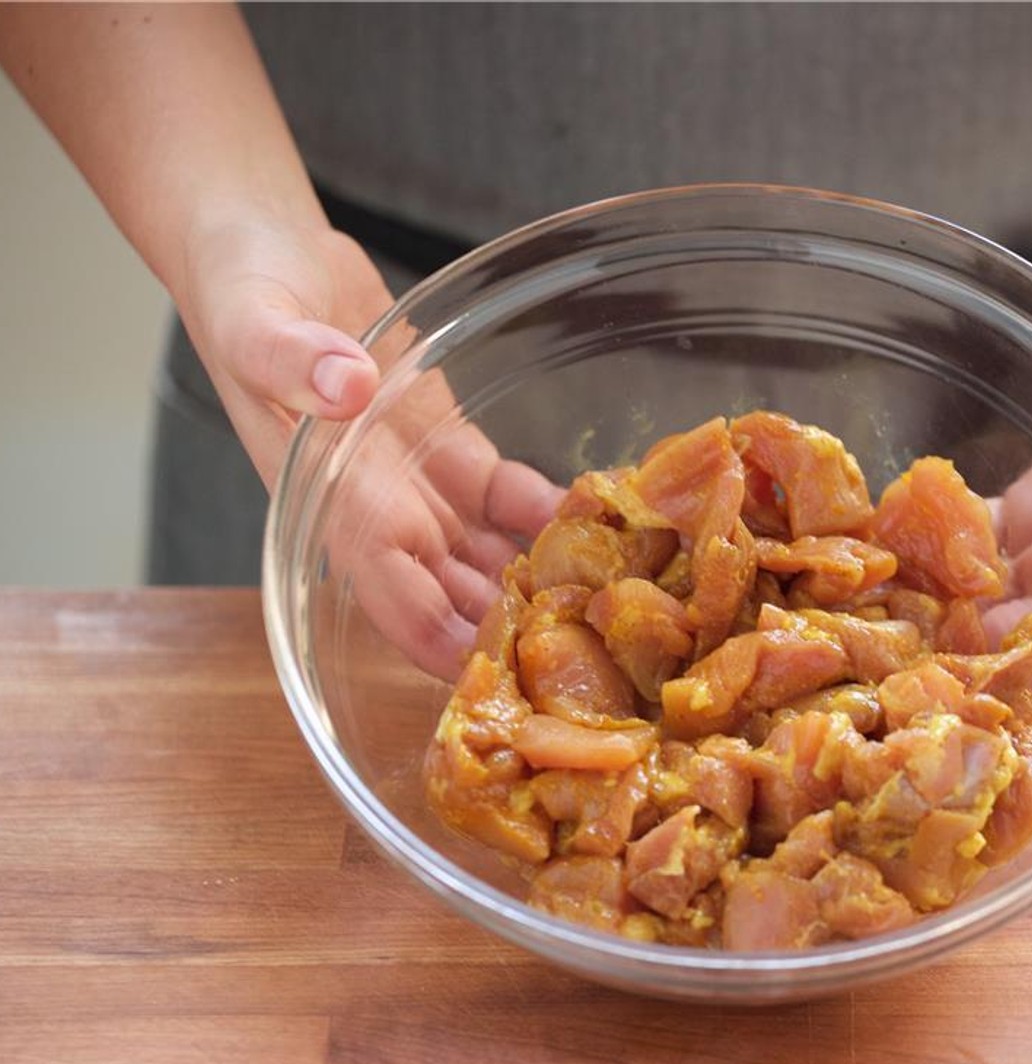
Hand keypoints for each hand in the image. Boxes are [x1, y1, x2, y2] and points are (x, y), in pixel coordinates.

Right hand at [176, 212, 560, 678]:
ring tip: (616, 601)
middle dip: (514, 630)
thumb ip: (291, 361)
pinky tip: (604, 527)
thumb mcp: (254, 324)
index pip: (393, 597)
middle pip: (455, 598)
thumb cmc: (241, 295)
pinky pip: (510, 500)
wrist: (265, 252)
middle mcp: (382, 512)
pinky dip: (552, 517)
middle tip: (593, 652)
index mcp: (334, 505)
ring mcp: (422, 486)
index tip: (497, 668)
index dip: (441, 638)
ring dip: (542, 585)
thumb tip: (348, 386)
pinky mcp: (454, 448)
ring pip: (490, 561)